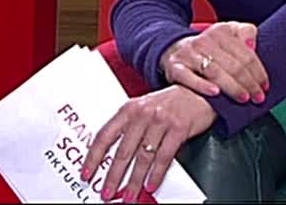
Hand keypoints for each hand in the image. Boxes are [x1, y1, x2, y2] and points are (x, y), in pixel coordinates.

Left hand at [81, 85, 216, 202]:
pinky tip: (151, 185)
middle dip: (113, 176)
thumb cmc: (169, 102)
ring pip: (143, 157)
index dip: (94, 156)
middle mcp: (142, 114)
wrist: (198, 91)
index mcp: (129, 109)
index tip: (87, 172)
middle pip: (123, 151)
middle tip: (107, 192)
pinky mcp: (178, 129)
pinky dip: (156, 174)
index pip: (105, 135)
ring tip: (129, 195)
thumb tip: (112, 156)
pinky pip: (164, 157)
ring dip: (135, 181)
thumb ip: (129, 128)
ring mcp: (161, 121)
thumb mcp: (143, 108)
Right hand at [160, 22, 268, 104]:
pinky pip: (189, 78)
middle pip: (233, 65)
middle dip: (249, 83)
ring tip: (243, 98)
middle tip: (258, 97)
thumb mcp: (229, 32)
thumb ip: (245, 33)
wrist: (174, 49)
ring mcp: (188, 54)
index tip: (265, 86)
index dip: (258, 72)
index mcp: (220, 31)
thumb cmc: (209, 46)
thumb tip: (252, 45)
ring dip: (232, 87)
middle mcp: (203, 41)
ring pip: (215, 72)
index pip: (245, 54)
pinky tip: (215, 94)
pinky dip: (203, 86)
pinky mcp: (175, 67)